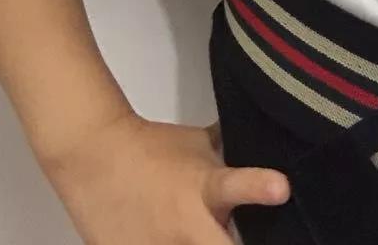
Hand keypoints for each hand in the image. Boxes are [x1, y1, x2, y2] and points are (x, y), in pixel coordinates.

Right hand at [45, 110, 290, 242]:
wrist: (95, 155)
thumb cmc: (152, 146)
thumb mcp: (198, 143)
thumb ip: (229, 153)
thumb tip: (256, 141)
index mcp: (206, 189)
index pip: (238, 186)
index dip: (260, 188)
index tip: (282, 189)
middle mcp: (186, 225)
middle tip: (241, 240)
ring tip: (193, 236)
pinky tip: (161, 239)